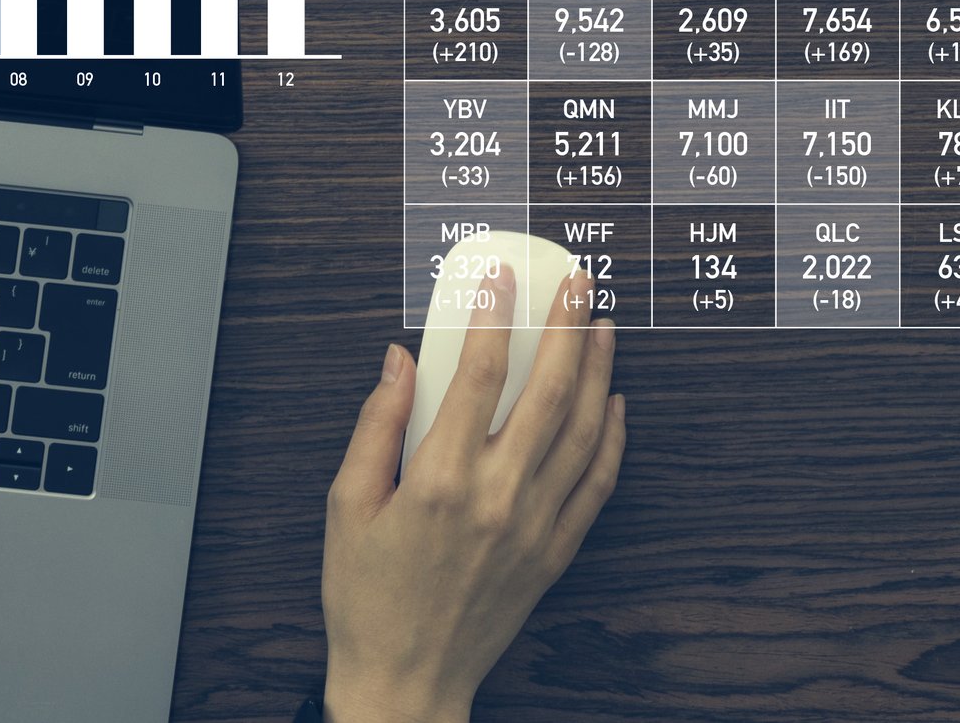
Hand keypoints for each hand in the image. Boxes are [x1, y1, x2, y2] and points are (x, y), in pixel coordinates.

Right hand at [321, 268, 624, 722]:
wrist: (404, 681)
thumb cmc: (367, 598)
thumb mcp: (346, 506)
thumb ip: (375, 425)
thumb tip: (399, 359)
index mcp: (439, 482)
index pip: (476, 376)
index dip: (493, 317)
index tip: (499, 278)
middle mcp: (496, 499)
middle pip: (546, 392)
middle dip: (565, 327)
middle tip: (576, 282)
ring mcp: (533, 527)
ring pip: (581, 431)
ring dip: (597, 371)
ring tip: (602, 326)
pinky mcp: (554, 553)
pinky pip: (596, 485)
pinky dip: (612, 439)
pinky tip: (613, 404)